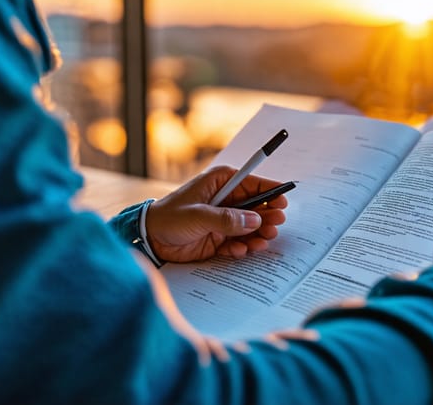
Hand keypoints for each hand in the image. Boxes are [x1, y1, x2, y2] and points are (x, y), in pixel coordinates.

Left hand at [145, 165, 287, 261]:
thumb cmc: (169, 218)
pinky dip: (242, 247)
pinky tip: (238, 250)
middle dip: (267, 217)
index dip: (270, 191)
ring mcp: (224, 219)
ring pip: (251, 226)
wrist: (150, 239)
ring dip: (258, 235)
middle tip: (273, 227)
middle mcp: (226, 199)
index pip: (253, 182)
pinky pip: (239, 242)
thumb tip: (254, 220)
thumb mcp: (197, 216)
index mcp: (221, 182)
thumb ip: (226, 219)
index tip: (282, 203)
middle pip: (257, 206)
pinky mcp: (220, 237)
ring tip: (260, 242)